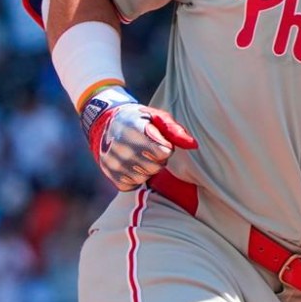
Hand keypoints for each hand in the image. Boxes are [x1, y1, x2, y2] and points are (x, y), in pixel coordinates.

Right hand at [82, 89, 197, 190]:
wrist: (106, 123)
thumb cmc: (139, 120)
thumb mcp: (158, 117)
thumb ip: (176, 130)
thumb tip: (194, 145)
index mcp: (135, 129)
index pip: (164, 152)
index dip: (165, 147)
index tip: (159, 140)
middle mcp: (121, 147)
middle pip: (155, 166)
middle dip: (157, 159)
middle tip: (149, 149)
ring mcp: (113, 162)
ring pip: (144, 177)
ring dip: (147, 169)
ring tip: (140, 156)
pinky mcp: (109, 174)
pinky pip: (131, 185)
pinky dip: (134, 178)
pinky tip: (131, 165)